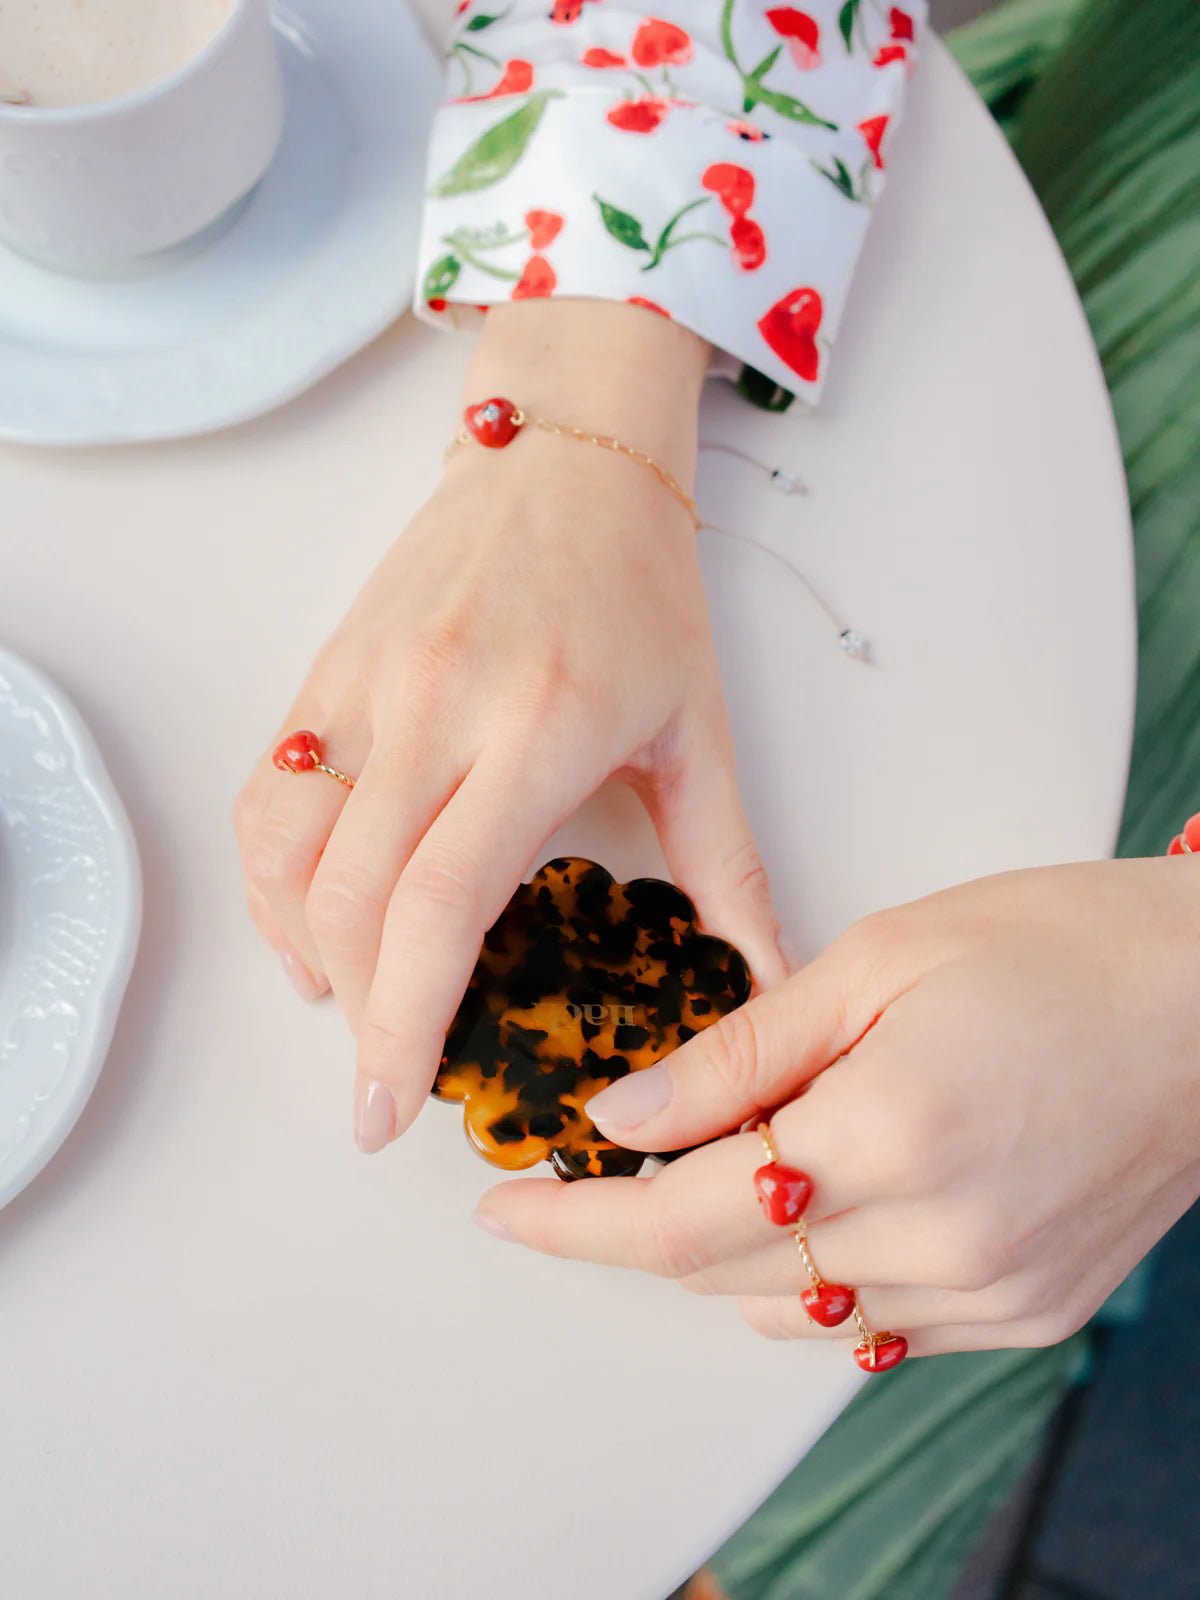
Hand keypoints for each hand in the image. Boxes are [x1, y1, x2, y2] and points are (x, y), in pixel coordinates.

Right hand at [234, 300, 787, 1151]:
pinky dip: (269, 873)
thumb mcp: (700, 729)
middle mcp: (435, 706)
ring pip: (286, 847)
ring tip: (348, 1004)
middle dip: (355, 1014)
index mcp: (538, 730)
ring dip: (302, 947)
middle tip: (381, 1085)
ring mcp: (367, 682)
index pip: (439, 904)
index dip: (403, 1022)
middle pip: (350, 897)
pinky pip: (268, 788)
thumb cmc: (641, 589)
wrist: (565, 453)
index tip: (392, 1108)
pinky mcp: (328, 667)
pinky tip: (305, 920)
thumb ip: (730, 868)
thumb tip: (772, 980)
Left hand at [474, 857, 1199, 1356]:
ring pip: (793, 1310)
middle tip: (613, 1154)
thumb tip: (623, 1115)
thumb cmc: (1066, 948)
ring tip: (739, 1153)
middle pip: (723, 1272)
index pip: (679, 1219)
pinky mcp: (1027, 1312)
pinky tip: (826, 1197)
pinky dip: (819, 1274)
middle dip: (643, 1219)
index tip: (509, 1210)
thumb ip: (739, 1052)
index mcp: (894, 1132)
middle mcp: (944, 1239)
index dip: (574, 1221)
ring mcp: (991, 1291)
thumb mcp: (880, 960)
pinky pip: (875, 1329)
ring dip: (730, 1247)